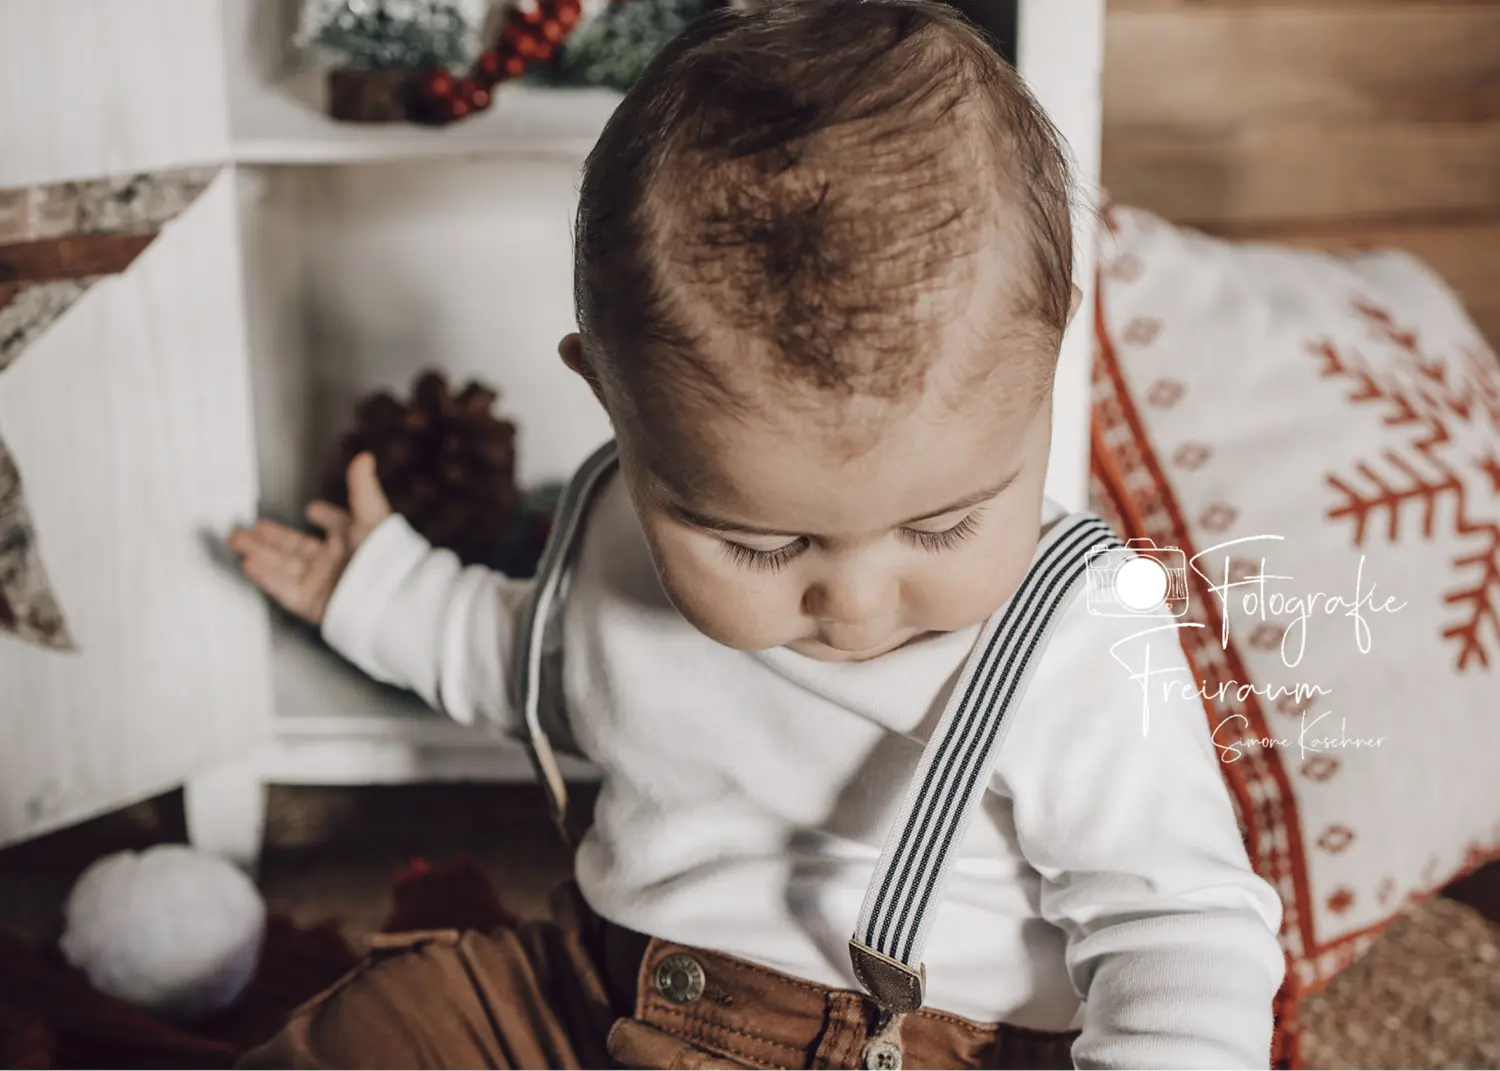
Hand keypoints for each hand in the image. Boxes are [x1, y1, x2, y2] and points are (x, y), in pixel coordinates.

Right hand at [228, 452, 392, 625]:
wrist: (390, 598)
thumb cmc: (388, 556)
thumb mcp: (372, 516)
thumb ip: (362, 487)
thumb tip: (364, 456)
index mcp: (353, 540)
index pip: (336, 526)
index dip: (326, 517)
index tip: (312, 509)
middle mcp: (336, 562)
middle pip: (296, 548)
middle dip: (269, 538)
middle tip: (246, 529)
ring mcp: (323, 583)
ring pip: (284, 566)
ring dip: (259, 552)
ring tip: (236, 540)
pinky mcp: (313, 603)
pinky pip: (284, 589)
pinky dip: (266, 576)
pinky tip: (248, 562)